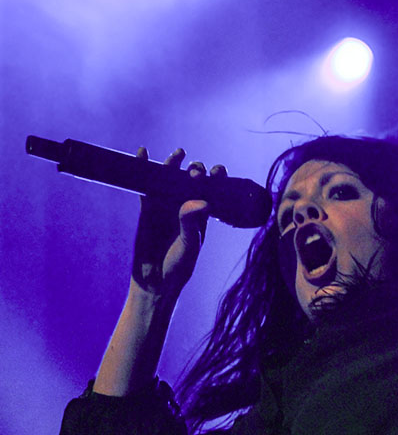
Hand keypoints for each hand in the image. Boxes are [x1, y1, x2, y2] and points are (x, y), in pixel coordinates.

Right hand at [131, 147, 225, 298]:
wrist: (154, 281)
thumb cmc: (178, 267)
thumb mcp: (189, 245)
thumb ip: (192, 224)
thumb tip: (200, 201)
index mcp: (202, 215)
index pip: (213, 190)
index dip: (217, 177)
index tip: (218, 171)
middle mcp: (185, 207)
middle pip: (192, 180)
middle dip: (196, 170)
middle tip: (195, 173)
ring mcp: (166, 206)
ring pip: (170, 178)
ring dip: (173, 163)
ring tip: (179, 154)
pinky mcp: (147, 207)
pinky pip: (145, 184)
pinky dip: (143, 168)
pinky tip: (142, 153)